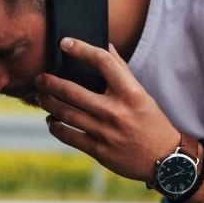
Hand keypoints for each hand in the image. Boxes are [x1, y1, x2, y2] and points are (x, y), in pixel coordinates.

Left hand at [34, 37, 179, 181]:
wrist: (163, 159)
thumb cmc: (150, 121)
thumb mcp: (141, 94)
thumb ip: (121, 72)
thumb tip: (104, 45)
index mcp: (131, 93)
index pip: (103, 62)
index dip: (81, 49)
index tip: (64, 43)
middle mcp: (116, 111)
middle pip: (72, 91)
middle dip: (50, 83)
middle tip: (39, 78)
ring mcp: (105, 132)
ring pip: (65, 114)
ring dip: (48, 103)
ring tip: (41, 97)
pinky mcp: (97, 150)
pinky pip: (67, 135)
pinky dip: (55, 126)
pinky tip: (52, 120)